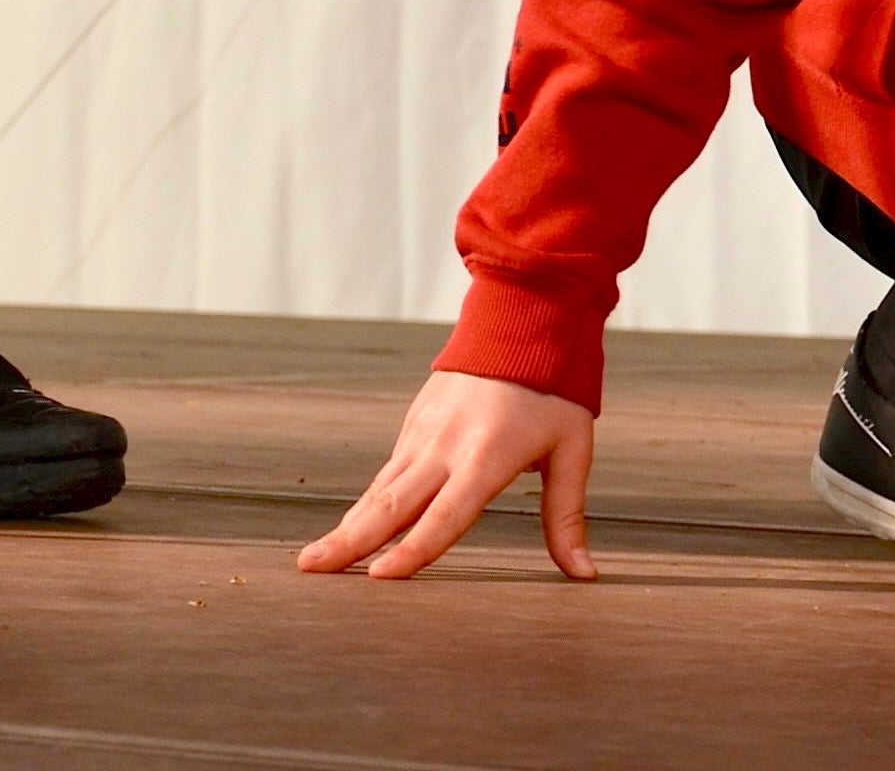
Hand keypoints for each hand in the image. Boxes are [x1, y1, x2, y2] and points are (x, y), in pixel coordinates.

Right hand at [297, 371, 595, 581]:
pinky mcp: (416, 419)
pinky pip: (388, 470)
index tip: (378, 579)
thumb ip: (566, 516)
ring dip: (347, 524)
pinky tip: (352, 527)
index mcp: (485, 456)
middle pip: (390, 504)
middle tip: (310, 570)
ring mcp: (425, 430)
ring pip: (380, 488)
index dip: (412, 552)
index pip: (443, 517)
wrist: (524, 315)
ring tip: (314, 557)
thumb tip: (584, 574)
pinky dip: (366, 502)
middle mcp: (445, 445)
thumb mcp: (572, 450)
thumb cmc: (555, 387)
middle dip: (349, 542)